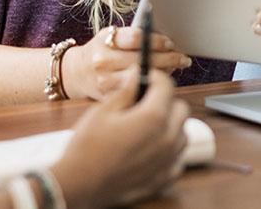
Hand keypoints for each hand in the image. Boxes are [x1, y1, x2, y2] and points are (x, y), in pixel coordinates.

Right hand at [51, 69, 189, 208]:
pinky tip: (150, 149)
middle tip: (144, 102)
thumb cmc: (87, 147)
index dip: (154, 77)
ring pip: (182, 133)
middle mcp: (167, 138)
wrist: (78, 185)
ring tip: (146, 126)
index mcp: (153, 117)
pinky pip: (177, 158)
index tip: (144, 78)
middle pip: (180, 108)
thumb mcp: (103, 110)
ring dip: (170, 125)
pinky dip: (168, 151)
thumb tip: (137, 74)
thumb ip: (126, 90)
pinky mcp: (163, 179)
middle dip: (165, 100)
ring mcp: (167, 160)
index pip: (166, 86)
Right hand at [63, 26, 190, 99]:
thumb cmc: (100, 50)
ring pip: (144, 79)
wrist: (76, 74)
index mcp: (105, 42)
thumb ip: (132, 36)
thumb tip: (165, 39)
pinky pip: (138, 94)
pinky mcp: (110, 99)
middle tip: (182, 58)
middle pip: (144, 60)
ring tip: (176, 69)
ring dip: (164, 74)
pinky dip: (152, 88)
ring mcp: (106, 83)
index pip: (137, 38)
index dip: (157, 40)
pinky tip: (161, 83)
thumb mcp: (110, 35)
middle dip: (168, 58)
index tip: (170, 42)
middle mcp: (104, 62)